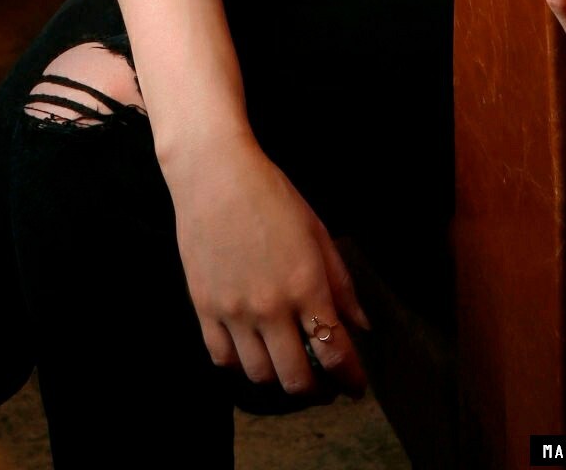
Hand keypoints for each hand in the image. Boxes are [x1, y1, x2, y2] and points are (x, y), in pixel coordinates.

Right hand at [160, 127, 371, 399]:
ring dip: (280, 380)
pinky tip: (254, 353)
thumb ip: (341, 284)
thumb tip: (360, 327)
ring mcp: (234, 311)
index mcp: (306, 285)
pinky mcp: (204, 308)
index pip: (335, 353)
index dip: (351, 379)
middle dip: (317, 390)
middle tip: (323, 384)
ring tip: (289, 368)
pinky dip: (242, 365)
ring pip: (260, 376)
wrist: (214, 174)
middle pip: (296, 379)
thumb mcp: (317, 232)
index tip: (355, 386)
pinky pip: (223, 359)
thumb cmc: (272, 196)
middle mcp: (271, 306)